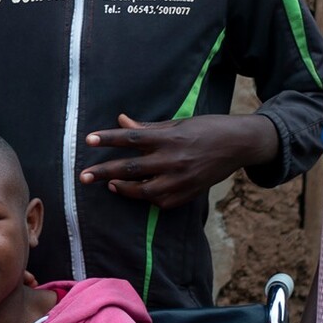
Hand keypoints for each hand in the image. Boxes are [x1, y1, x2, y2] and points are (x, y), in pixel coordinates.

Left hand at [79, 113, 278, 208]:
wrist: (240, 144)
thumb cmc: (207, 128)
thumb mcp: (177, 123)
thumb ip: (148, 128)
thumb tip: (121, 121)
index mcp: (170, 138)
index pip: (131, 139)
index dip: (108, 139)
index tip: (88, 139)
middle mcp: (174, 160)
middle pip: (130, 169)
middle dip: (103, 172)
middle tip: (83, 176)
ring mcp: (181, 180)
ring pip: (143, 191)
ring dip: (122, 188)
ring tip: (109, 183)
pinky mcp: (189, 194)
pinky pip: (161, 201)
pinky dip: (147, 197)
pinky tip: (137, 191)